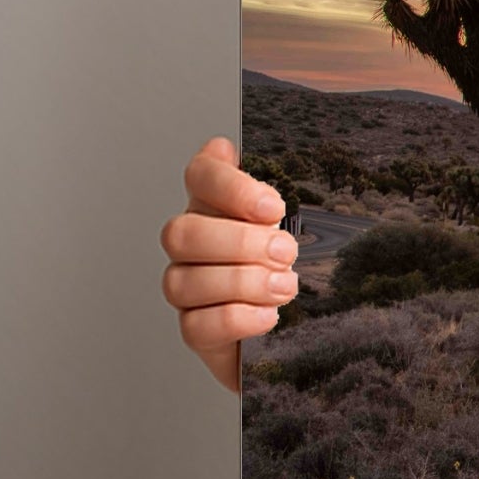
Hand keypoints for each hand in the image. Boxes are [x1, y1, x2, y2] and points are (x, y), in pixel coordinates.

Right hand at [159, 136, 295, 392]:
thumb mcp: (290, 223)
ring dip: (243, 282)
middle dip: (240, 242)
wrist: (295, 325)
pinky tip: (269, 316)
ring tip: (285, 286)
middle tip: (285, 251)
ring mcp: (187, 289)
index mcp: (214, 208)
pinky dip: (238, 318)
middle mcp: (192, 246)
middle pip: (182, 233)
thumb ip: (259, 192)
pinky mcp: (196, 331)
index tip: (273, 207)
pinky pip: (196, 326)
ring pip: (184, 281)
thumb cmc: (286, 265)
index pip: (199, 176)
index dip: (229, 186)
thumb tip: (221, 147)